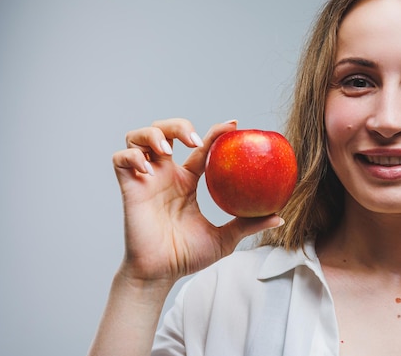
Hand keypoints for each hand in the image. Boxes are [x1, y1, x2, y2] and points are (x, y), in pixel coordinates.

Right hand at [111, 118, 282, 285]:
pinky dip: (132, 157)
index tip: (234, 125)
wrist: (161, 274)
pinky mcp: (129, 188)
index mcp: (187, 181)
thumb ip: (248, 225)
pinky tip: (148, 171)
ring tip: (168, 150)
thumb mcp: (225, 238)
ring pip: (139, 137)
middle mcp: (166, 175)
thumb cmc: (187, 256)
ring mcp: (145, 179)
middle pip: (164, 131)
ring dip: (152, 135)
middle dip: (177, 125)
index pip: (200, 147)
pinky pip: (120, 159)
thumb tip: (279, 217)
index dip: (215, 132)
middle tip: (193, 139)